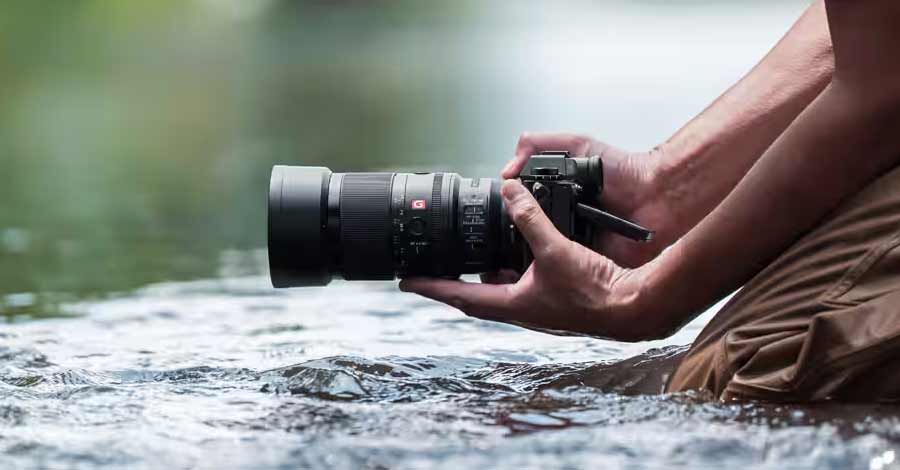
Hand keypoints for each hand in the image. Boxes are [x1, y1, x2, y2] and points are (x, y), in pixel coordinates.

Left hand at [400, 180, 665, 341]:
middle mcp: (521, 309)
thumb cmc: (595, 291)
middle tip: (433, 265)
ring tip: (470, 252)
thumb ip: (531, 217)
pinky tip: (517, 250)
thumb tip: (510, 189)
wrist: (633, 308)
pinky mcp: (554, 297)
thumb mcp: (555, 248)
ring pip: (500, 288)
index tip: (405, 281)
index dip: (430, 287)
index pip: (460, 296)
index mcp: (513, 305)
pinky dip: (512, 266)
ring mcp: (538, 306)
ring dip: (484, 272)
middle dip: (452, 280)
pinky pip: (522, 281)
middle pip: (475, 295)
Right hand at [503, 132, 671, 267]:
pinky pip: (569, 271)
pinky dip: (562, 268)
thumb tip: (507, 169)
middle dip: (515, 240)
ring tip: (524, 254)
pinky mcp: (591, 264)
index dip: (507, 212)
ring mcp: (576, 245)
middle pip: (527, 237)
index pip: (520, 210)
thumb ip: (540, 145)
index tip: (494, 212)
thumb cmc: (627, 172)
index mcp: (556, 197)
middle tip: (504, 239)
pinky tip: (553, 263)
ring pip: (543, 257)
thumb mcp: (578, 144)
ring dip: (534, 257)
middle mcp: (563, 222)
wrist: (658, 196)